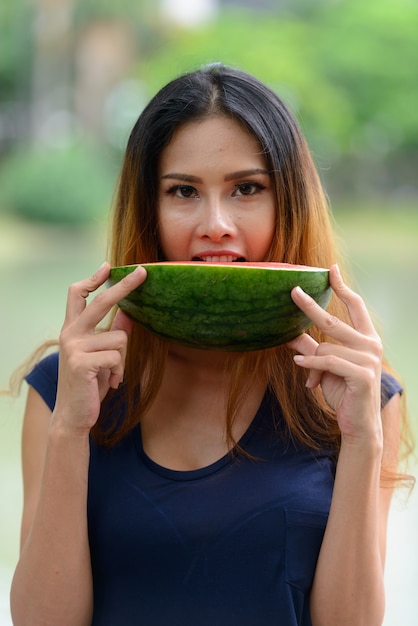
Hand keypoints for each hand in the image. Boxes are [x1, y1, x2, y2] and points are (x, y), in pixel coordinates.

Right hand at [54, 262, 145, 434]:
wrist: (74, 415)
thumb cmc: (89, 383)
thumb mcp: (101, 355)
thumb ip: (112, 333)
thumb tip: (130, 313)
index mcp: (73, 329)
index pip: (77, 295)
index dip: (92, 279)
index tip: (109, 266)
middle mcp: (70, 334)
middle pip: (100, 302)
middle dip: (124, 286)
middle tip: (143, 272)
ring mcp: (74, 347)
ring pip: (119, 338)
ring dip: (122, 360)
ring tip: (112, 374)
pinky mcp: (81, 363)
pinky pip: (116, 357)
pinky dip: (119, 371)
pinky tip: (110, 382)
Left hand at [286, 265, 382, 445]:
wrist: (358, 423)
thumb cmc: (343, 391)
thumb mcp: (326, 365)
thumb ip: (312, 347)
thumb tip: (289, 333)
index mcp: (367, 338)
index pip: (355, 305)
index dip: (342, 287)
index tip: (331, 269)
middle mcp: (371, 345)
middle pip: (333, 320)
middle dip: (310, 306)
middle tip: (293, 291)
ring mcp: (368, 360)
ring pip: (326, 347)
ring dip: (312, 362)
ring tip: (311, 379)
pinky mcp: (361, 375)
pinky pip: (328, 362)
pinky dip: (311, 364)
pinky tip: (300, 365)